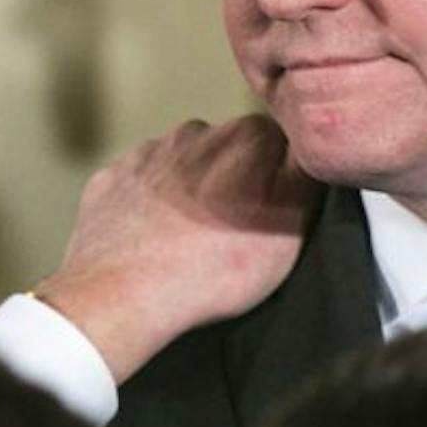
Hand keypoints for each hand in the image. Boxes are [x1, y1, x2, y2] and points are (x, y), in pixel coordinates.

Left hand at [34, 115, 314, 382]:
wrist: (123, 294)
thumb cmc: (212, 269)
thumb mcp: (294, 229)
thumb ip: (308, 177)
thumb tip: (313, 152)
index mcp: (248, 135)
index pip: (280, 143)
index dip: (280, 180)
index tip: (275, 212)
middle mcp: (196, 131)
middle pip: (230, 151)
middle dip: (234, 181)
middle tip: (236, 232)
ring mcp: (148, 153)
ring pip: (183, 165)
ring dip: (191, 192)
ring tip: (193, 241)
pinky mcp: (113, 178)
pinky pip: (141, 184)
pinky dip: (150, 205)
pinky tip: (156, 240)